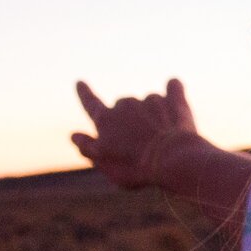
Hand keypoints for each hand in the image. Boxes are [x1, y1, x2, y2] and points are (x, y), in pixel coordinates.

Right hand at [72, 78, 202, 189]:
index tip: (80, 82)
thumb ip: (88, 148)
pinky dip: (174, 92)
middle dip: (130, 120)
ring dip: (153, 115)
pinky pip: (174, 87)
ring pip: (149, 103)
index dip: (85, 94)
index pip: (90, 103)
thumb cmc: (135, 168)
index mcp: (106, 120)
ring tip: (163, 139)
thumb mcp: (105, 164)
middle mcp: (125, 104)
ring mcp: (150, 100)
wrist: (171, 161)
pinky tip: (177, 100)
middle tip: (140, 144)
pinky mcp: (173, 100)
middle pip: (123, 106)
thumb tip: (74, 136)